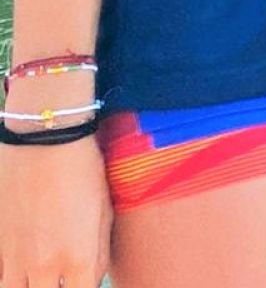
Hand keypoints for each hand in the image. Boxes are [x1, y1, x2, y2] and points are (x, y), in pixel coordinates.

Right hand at [0, 136, 111, 287]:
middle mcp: (43, 266)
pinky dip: (11, 274)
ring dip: (29, 284)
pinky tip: (23, 263)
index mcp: (78, 259)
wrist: (42, 142)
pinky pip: (0, 274)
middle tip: (62, 274)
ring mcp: (13, 257)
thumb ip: (97, 255)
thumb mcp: (104, 213)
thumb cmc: (82, 171)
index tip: (82, 281)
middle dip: (55, 287)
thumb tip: (88, 279)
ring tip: (41, 273)